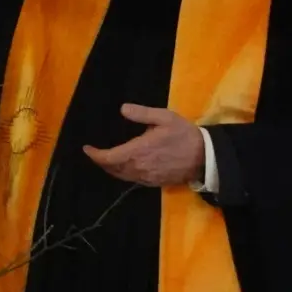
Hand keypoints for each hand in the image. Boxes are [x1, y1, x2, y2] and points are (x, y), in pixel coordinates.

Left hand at [82, 104, 204, 186]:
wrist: (204, 157)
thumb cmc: (184, 135)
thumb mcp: (165, 117)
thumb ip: (142, 114)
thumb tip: (122, 109)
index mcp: (139, 150)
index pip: (109, 157)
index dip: (95, 155)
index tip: (86, 148)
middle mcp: (139, 167)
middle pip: (112, 169)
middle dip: (101, 161)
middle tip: (95, 152)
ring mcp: (146, 177)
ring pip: (121, 176)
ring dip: (111, 168)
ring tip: (106, 158)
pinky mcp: (154, 183)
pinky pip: (132, 180)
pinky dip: (123, 173)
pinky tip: (124, 166)